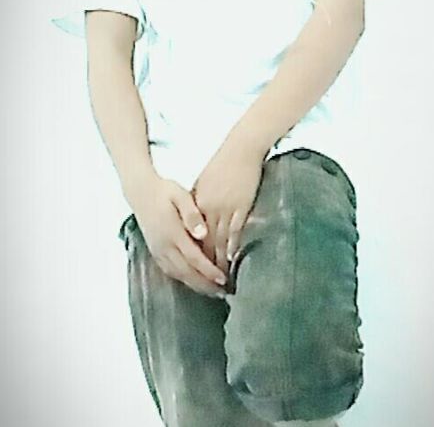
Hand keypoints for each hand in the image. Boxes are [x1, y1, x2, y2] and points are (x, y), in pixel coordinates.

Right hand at [126, 171, 229, 297]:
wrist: (141, 193)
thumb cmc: (165, 192)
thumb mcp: (181, 195)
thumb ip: (192, 215)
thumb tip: (202, 234)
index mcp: (172, 233)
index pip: (194, 258)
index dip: (209, 271)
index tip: (223, 279)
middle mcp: (164, 246)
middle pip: (186, 272)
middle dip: (205, 284)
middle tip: (223, 292)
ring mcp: (158, 251)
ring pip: (178, 275)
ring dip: (196, 285)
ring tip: (213, 291)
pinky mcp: (155, 253)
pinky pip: (171, 272)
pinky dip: (184, 280)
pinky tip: (195, 282)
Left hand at [191, 139, 264, 275]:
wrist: (240, 148)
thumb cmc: (222, 164)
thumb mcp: (204, 184)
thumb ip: (198, 205)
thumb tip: (195, 223)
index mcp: (198, 203)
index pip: (192, 236)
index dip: (193, 254)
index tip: (193, 270)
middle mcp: (208, 209)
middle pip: (204, 243)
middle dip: (205, 265)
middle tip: (206, 283)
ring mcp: (224, 208)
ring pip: (219, 241)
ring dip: (219, 261)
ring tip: (220, 279)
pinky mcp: (241, 206)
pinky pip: (235, 232)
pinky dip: (233, 247)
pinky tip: (233, 260)